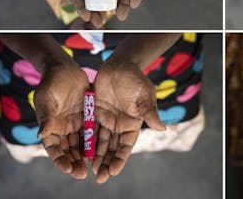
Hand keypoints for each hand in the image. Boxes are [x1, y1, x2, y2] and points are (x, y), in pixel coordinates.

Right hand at [34, 59, 90, 178]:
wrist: (64, 68)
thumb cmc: (51, 82)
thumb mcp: (47, 98)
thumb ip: (46, 115)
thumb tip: (42, 133)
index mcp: (49, 127)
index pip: (53, 148)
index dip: (60, 160)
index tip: (68, 169)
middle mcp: (62, 129)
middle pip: (68, 150)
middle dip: (74, 163)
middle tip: (82, 174)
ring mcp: (75, 123)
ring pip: (81, 144)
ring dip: (86, 156)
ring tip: (94, 168)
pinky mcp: (87, 116)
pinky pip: (92, 131)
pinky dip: (96, 142)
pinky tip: (103, 151)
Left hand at [92, 56, 165, 183]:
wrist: (120, 64)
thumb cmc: (135, 78)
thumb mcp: (144, 95)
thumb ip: (149, 112)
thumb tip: (162, 128)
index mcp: (133, 122)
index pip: (126, 145)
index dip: (120, 158)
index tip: (113, 171)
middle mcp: (120, 124)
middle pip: (113, 148)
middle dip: (107, 163)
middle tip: (99, 178)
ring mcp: (107, 119)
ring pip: (101, 142)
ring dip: (96, 156)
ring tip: (89, 171)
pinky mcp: (95, 113)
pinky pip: (90, 130)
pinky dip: (86, 142)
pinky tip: (80, 153)